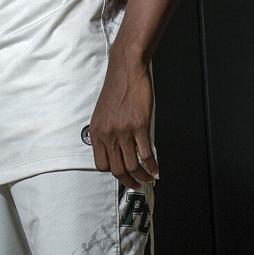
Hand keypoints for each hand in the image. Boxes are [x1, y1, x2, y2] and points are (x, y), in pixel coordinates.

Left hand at [89, 60, 158, 188]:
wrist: (126, 70)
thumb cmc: (117, 89)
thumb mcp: (103, 113)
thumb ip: (107, 132)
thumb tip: (115, 149)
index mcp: (97, 132)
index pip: (101, 164)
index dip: (113, 173)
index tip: (122, 176)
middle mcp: (108, 134)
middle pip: (117, 169)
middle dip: (129, 181)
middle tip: (137, 185)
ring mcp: (124, 131)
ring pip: (132, 165)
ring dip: (142, 176)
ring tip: (149, 179)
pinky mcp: (139, 126)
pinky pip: (146, 154)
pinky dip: (152, 166)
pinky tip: (156, 168)